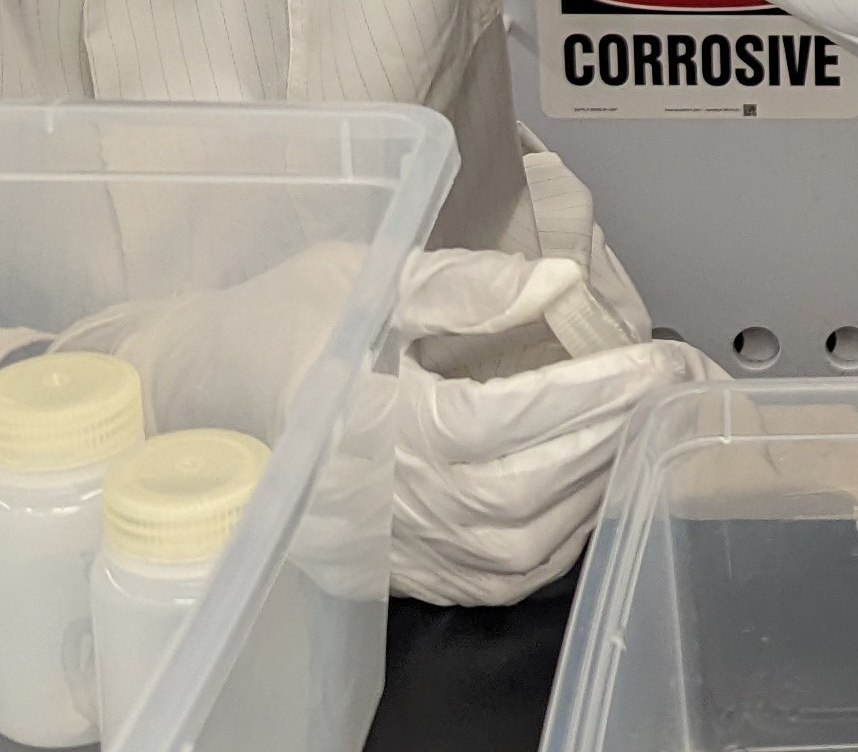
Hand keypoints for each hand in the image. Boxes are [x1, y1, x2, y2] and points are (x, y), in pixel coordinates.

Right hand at [66, 240, 716, 605]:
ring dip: (594, 489)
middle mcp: (382, 499)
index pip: (508, 418)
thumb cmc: (270, 324)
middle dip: (612, 435)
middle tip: (670, 385)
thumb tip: (554, 281)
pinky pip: (492, 581)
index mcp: (369, 421)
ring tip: (637, 428)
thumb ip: (458, 285)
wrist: (187, 399)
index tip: (657, 359)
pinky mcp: (393, 570)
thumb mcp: (353, 276)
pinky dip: (556, 545)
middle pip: (527, 488)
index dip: (593, 392)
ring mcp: (388, 546)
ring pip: (519, 546)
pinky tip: (587, 492)